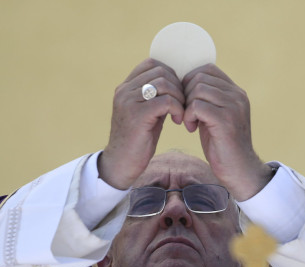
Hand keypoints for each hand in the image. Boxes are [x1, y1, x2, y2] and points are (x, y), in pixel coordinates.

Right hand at [100, 59, 185, 189]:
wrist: (121, 164)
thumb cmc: (138, 140)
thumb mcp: (147, 113)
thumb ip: (157, 97)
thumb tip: (178, 84)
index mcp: (126, 87)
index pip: (151, 64)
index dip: (171, 75)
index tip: (178, 93)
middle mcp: (125, 91)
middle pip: (160, 71)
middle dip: (178, 86)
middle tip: (183, 104)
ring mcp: (129, 102)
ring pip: (164, 84)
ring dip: (179, 98)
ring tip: (181, 113)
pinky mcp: (137, 115)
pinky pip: (166, 101)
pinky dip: (177, 109)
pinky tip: (178, 120)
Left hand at [182, 64, 272, 200]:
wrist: (239, 170)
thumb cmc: (222, 145)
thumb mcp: (214, 116)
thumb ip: (206, 99)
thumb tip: (184, 85)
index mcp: (235, 92)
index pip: (207, 69)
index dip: (189, 82)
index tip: (186, 102)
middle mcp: (237, 95)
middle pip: (199, 77)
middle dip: (185, 94)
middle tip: (186, 114)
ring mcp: (233, 106)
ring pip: (197, 89)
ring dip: (186, 106)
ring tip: (189, 122)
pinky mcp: (226, 120)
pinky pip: (197, 106)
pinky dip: (188, 115)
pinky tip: (191, 128)